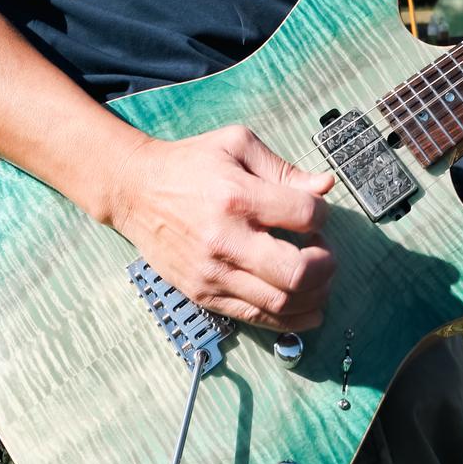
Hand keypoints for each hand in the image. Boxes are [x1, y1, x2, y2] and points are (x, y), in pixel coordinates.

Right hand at [104, 125, 335, 332]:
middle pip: (296, 272)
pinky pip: (255, 317)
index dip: (323, 216)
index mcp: (237, 196)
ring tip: (319, 280)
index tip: (317, 215)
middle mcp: (225, 239)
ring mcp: (212, 273)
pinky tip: (305, 308)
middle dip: (326, 266)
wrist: (136, 191)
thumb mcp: (237, 144)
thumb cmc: (189, 163)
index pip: (304, 216)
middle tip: (326, 254)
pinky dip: (288, 319)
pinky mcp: (202, 294)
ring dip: (313, 297)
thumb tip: (325, 187)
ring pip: (280, 303)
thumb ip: (283, 168)